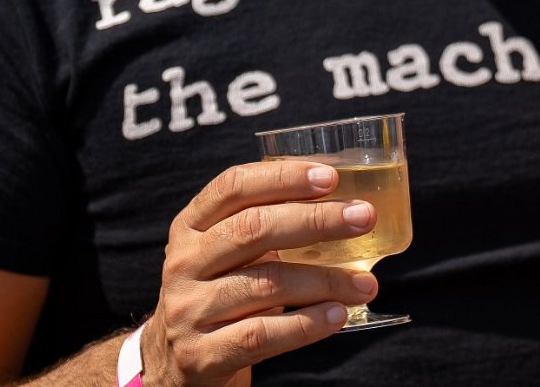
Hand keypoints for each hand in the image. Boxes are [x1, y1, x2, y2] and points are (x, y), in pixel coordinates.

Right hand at [144, 160, 379, 386]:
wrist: (174, 361)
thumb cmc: (219, 292)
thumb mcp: (226, 252)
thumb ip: (265, 226)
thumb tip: (344, 204)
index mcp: (191, 226)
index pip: (233, 187)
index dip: (282, 178)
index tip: (330, 178)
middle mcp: (184, 263)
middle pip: (253, 230)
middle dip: (316, 220)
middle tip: (363, 218)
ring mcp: (189, 310)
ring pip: (266, 285)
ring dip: (325, 281)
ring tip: (365, 285)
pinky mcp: (201, 355)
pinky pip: (262, 335)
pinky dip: (305, 325)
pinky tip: (336, 316)